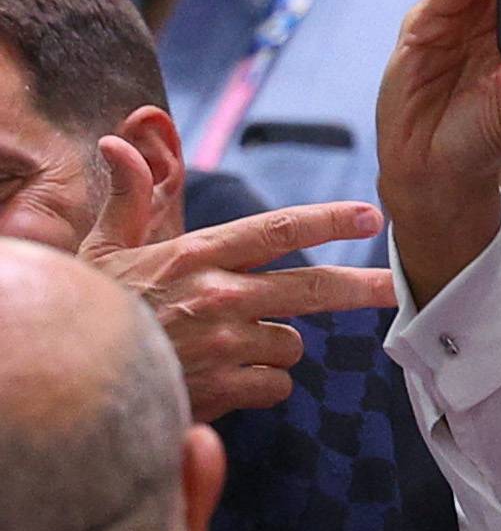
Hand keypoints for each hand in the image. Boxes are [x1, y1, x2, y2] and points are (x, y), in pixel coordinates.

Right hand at [79, 136, 394, 422]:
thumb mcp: (102, 248)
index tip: (370, 215)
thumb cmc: (91, 308)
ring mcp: (226, 345)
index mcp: (197, 255)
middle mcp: (219, 296)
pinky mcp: (226, 389)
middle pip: (311, 288)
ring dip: (274, 348)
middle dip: (362, 286)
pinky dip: (260, 386)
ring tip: (227, 348)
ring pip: (291, 344)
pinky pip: (276, 385)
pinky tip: (225, 381)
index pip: (277, 230)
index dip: (329, 221)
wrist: (73, 378)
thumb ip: (128, 198)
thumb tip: (120, 141)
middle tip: (396, 286)